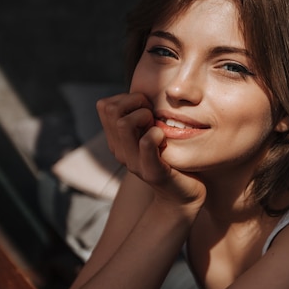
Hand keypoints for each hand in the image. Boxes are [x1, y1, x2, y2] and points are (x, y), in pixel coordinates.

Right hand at [96, 92, 205, 210]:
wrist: (183, 196)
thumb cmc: (172, 159)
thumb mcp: (152, 134)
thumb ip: (143, 118)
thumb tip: (141, 92)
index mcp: (117, 141)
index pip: (105, 105)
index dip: (127, 98)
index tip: (147, 109)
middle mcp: (120, 151)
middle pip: (111, 109)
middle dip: (135, 103)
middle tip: (153, 116)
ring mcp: (134, 162)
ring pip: (123, 123)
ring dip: (145, 116)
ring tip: (157, 126)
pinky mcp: (152, 172)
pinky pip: (145, 144)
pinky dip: (155, 134)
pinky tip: (163, 137)